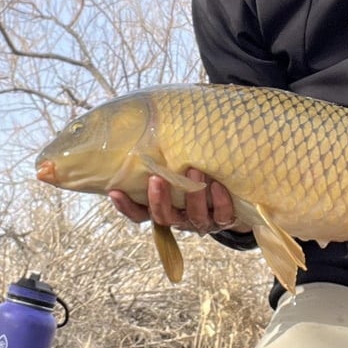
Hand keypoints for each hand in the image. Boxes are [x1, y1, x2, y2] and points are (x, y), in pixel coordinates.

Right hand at [109, 168, 248, 235]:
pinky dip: (220, 201)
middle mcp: (180, 219)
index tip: (115, 191)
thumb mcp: (177, 170)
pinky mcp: (224, 220)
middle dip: (159, 200)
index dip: (126, 206)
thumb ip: (163, 160)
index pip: (139, 214)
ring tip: (193, 170)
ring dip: (192, 196)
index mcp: (164, 209)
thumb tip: (146, 126)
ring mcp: (202, 221)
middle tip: (156, 178)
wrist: (232, 197)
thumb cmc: (196, 176)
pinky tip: (217, 185)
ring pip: (194, 216)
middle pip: (164, 218)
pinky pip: (222, 216)